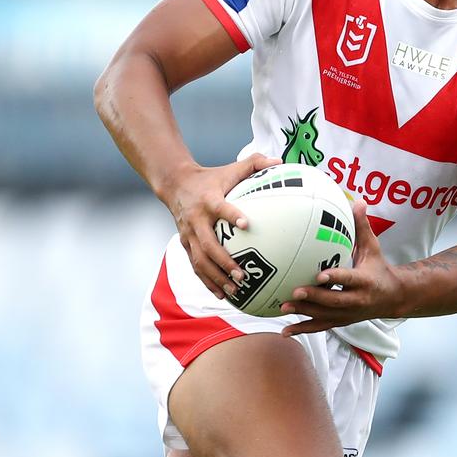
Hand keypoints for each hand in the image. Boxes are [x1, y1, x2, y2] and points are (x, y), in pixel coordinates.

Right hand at [164, 153, 281, 298]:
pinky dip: (207, 281)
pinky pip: (195, 266)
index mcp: (209, 200)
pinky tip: (222, 294)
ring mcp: (188, 235)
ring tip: (235, 290)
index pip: (220, 208)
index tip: (247, 224)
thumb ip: (256, 163)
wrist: (175, 184)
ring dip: (216, 277)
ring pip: (200, 260)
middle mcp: (196, 219)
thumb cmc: (211, 177)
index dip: (232, 215)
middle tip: (242, 273)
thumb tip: (281, 162)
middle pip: (208, 244)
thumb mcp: (231, 168)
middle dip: (224, 261)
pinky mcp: (185, 245)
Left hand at [281, 200, 404, 336]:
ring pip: (325, 316)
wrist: (393, 298)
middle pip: (334, 301)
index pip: (349, 279)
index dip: (336, 277)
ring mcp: (348, 313)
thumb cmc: (378, 268)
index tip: (320, 274)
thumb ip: (363, 227)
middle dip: (315, 297)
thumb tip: (359, 201)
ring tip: (283, 307)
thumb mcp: (373, 248)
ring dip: (304, 313)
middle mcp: (357, 300)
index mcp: (364, 280)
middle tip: (295, 291)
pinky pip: (320, 327)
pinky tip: (285, 331)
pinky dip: (303, 329)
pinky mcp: (341, 322)